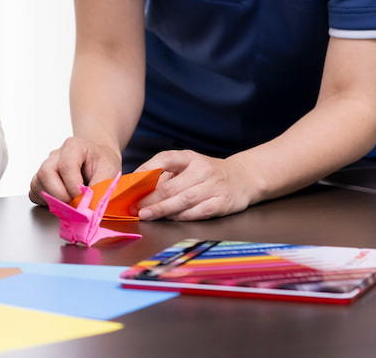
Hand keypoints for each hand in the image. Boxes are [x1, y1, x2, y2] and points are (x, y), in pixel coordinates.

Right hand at [28, 136, 120, 206]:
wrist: (97, 160)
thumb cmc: (102, 163)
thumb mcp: (110, 172)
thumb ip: (100, 189)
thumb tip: (91, 209)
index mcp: (73, 146)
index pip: (66, 166)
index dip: (74, 187)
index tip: (84, 200)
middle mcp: (55, 155)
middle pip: (46, 173)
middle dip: (61, 195)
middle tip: (76, 204)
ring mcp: (45, 167)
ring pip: (37, 184)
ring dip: (54, 200)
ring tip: (72, 203)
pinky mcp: (40, 181)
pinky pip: (35, 193)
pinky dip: (46, 202)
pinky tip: (62, 203)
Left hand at [133, 150, 262, 220]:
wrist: (243, 178)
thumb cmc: (207, 173)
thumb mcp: (189, 165)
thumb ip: (167, 174)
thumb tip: (139, 187)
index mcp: (190, 157)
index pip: (166, 158)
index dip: (147, 169)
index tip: (132, 182)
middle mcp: (203, 170)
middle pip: (172, 186)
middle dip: (150, 199)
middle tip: (134, 207)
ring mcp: (214, 187)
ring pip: (183, 201)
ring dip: (162, 210)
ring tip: (146, 215)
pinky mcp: (222, 203)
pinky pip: (197, 212)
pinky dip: (181, 217)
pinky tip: (169, 219)